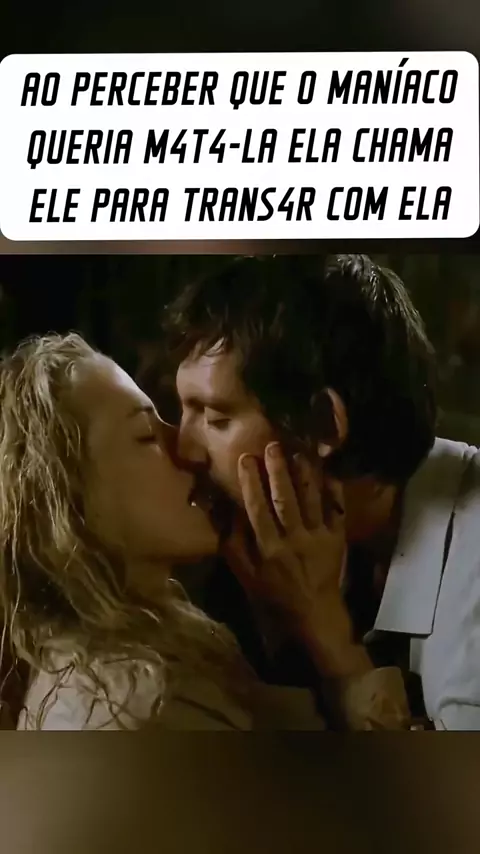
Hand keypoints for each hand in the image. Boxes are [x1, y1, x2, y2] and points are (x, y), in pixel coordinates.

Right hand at [233, 441, 346, 627]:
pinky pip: (337, 510)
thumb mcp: (246, 576)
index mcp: (269, 549)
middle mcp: (294, 540)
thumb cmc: (274, 595)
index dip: (251, 483)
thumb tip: (227, 512)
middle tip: (273, 446)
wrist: (314, 613)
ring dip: (305, 475)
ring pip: (312, 500)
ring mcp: (319, 538)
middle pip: (285, 500)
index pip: (258, 510)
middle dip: (278, 471)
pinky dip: (333, 490)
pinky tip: (327, 472)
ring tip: (299, 453)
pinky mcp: (337, 538)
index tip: (246, 460)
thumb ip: (235, 544)